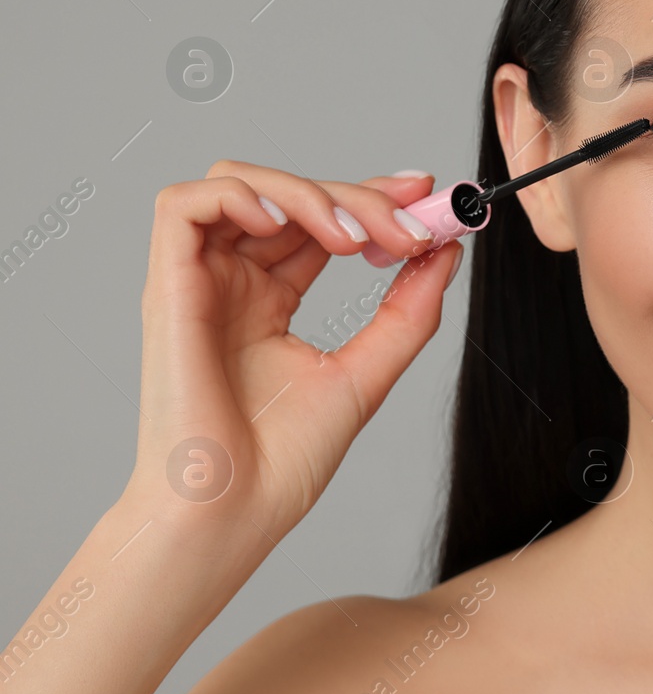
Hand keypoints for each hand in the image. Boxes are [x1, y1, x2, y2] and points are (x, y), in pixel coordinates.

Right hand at [125, 161, 462, 541]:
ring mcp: (198, 281)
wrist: (235, 510)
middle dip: (359, 197)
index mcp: (269, 300)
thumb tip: (446, 251)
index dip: (370, 195)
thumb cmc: (283, 461)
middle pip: (291, 195)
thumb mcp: (367, 371)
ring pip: (240, 183)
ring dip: (308, 192)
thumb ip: (408, 311)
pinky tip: (286, 225)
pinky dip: (241, 195)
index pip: (320, 221)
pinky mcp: (166, 284)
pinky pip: (183, 203)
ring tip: (355, 238)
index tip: (427, 194)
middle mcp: (232, 283)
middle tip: (411, 227)